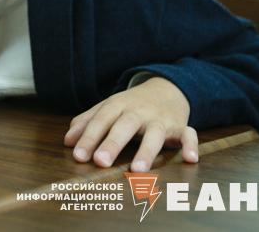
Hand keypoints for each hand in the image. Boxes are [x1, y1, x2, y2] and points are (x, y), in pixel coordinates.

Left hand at [63, 76, 197, 171]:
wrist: (166, 89)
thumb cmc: (130, 106)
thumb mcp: (107, 109)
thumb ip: (87, 123)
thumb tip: (67, 141)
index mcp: (117, 106)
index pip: (101, 121)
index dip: (89, 138)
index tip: (78, 156)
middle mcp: (139, 112)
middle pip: (124, 126)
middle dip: (112, 143)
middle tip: (100, 161)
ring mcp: (161, 119)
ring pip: (155, 133)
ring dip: (147, 150)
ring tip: (137, 169)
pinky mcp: (181, 127)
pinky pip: (189, 135)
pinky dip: (191, 145)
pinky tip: (190, 158)